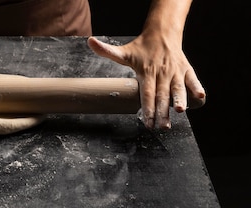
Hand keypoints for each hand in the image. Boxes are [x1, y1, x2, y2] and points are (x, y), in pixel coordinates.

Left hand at [87, 36, 205, 129]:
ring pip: (178, 88)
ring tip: (180, 112)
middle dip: (162, 112)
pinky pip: (192, 79)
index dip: (147, 108)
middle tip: (162, 127)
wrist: (162, 33)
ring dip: (180, 100)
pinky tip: (200, 98)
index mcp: (147, 72)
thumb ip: (107, 51)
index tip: (147, 122)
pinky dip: (197, 88)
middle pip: (162, 95)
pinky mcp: (186, 69)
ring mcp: (175, 72)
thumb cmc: (141, 48)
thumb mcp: (124, 51)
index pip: (146, 93)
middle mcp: (162, 73)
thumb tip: (90, 41)